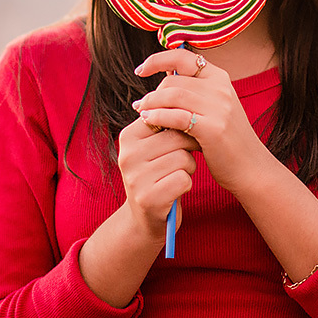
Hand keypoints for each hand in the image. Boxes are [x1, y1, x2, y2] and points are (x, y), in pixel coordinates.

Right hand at [116, 116, 197, 241]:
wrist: (145, 218)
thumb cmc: (158, 174)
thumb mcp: (153, 147)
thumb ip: (164, 125)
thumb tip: (188, 100)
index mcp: (128, 137)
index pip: (167, 117)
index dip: (183, 127)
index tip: (183, 139)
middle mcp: (127, 155)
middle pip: (178, 138)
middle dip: (189, 149)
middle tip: (182, 161)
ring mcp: (136, 178)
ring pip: (183, 158)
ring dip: (189, 168)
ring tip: (177, 175)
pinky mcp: (148, 198)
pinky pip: (183, 179)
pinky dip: (186, 184)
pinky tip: (176, 189)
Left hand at [132, 48, 271, 194]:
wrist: (250, 167)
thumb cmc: (226, 140)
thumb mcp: (214, 107)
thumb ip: (193, 91)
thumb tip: (165, 73)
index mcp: (220, 78)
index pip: (183, 56)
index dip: (157, 60)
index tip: (140, 70)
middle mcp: (221, 88)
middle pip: (173, 80)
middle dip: (152, 92)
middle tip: (141, 106)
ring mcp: (219, 107)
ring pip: (172, 95)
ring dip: (151, 104)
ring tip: (142, 114)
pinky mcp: (213, 128)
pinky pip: (176, 116)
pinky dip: (158, 117)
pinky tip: (149, 122)